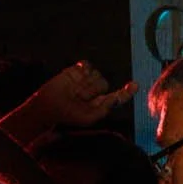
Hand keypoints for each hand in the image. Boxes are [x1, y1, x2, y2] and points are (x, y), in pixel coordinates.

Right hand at [2, 61, 136, 143]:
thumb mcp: (89, 117)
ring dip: (85, 82)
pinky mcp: (76, 71)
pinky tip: (75, 77)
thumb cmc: (69, 115)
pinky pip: (86, 65)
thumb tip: (116, 97)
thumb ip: (104, 108)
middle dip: (93, 89)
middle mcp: (95, 90)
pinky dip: (82, 69)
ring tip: (74, 90)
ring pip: (95, 74)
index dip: (127, 91)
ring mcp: (86, 80)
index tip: (134, 85)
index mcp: (101, 103)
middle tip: (80, 97)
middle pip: (103, 83)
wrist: (48, 107)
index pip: (118, 96)